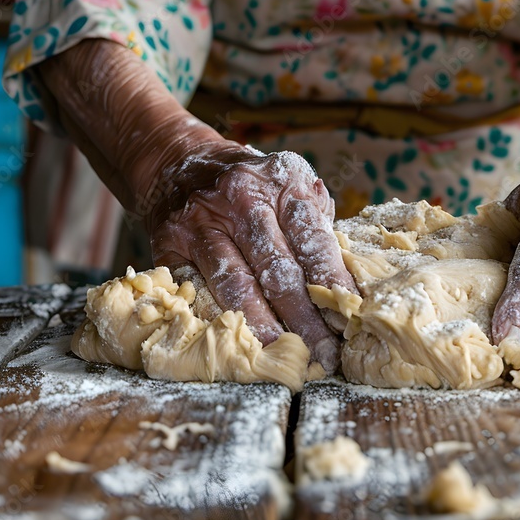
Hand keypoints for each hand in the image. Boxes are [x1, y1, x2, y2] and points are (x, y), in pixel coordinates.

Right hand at [36, 40, 356, 370]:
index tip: (350, 319)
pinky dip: (221, 320)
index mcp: (283, 182)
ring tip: (286, 358)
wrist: (178, 161)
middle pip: (278, 270)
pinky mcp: (170, 243)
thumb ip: (316, 226)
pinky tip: (240, 346)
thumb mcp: (290, 186)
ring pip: (236, 285)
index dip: (333, 284)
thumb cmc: (253, 187)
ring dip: (265, 328)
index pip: (314, 241)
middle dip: (305, 319)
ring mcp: (202, 221)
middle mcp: (242, 199)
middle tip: (325, 355)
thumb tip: (344, 286)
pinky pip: (199, 289)